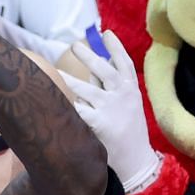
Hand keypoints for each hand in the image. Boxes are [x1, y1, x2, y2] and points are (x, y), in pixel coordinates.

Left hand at [61, 31, 160, 192]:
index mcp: (132, 90)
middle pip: (105, 71)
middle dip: (89, 57)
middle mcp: (123, 96)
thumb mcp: (127, 105)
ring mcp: (111, 109)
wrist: (136, 161)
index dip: (115, 47)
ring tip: (57, 73)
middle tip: (75, 46)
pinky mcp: (100, 124)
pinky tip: (58, 101)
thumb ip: (109, 86)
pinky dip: (70, 106)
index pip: (124, 63)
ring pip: (87, 90)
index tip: (106, 33)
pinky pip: (80, 111)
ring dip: (71, 81)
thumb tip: (94, 65)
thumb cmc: (129, 131)